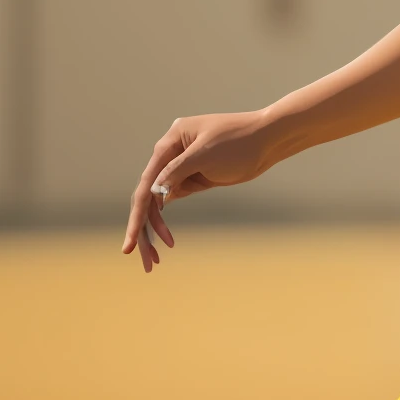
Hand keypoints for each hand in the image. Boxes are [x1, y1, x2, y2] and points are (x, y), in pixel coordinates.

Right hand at [122, 112, 274, 272]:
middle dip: (144, 228)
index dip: (137, 216)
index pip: (147, 184)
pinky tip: (162, 240)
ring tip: (155, 259)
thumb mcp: (206, 155)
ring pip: (159, 201)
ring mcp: (181, 167)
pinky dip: (166, 219)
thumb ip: (177, 172)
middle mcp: (170, 153)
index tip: (130, 243)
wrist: (269, 139)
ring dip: (154, 228)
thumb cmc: (240, 141)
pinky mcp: (193, 178)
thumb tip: (153, 192)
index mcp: (169, 142)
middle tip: (143, 259)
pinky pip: (172, 199)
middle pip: (148, 195)